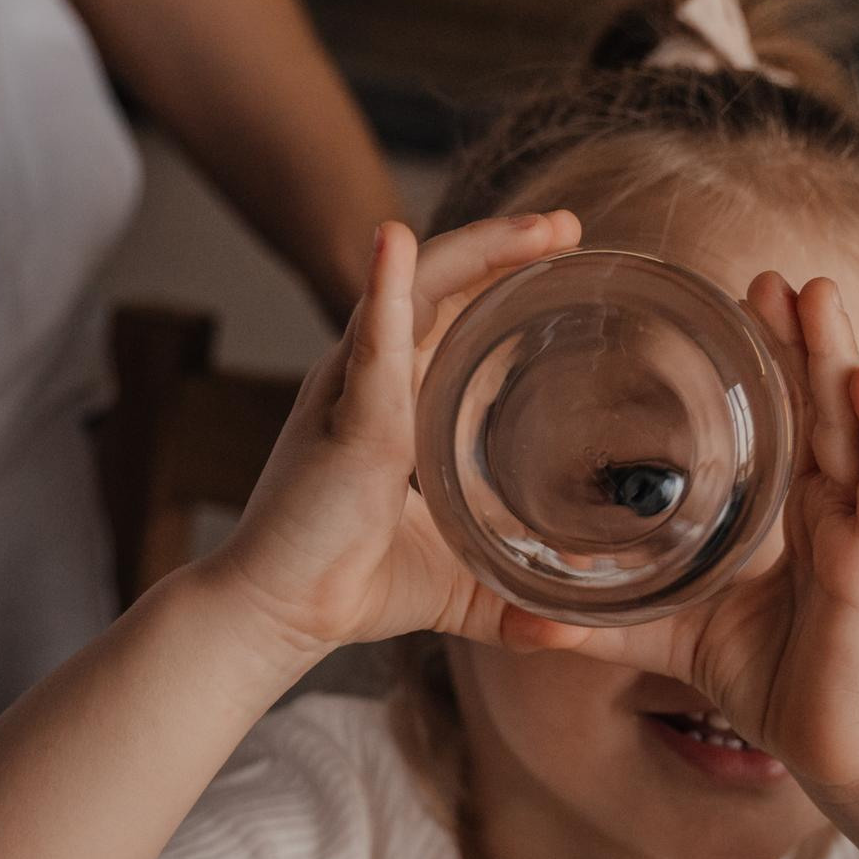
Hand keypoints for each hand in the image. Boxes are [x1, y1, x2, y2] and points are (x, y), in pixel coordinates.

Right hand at [206, 212, 586, 662]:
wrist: (279, 614)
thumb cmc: (348, 588)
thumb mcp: (457, 589)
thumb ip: (516, 606)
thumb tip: (580, 633)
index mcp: (396, 401)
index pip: (453, 317)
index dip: (502, 278)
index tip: (564, 254)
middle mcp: (372, 380)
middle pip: (442, 286)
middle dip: (505, 247)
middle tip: (570, 226)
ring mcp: (355, 392)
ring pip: (414, 292)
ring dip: (476, 251)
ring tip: (537, 231)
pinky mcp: (347, 421)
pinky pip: (370, 345)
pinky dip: (386, 293)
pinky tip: (397, 246)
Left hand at [550, 273, 858, 814]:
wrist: (831, 750)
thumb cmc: (769, 682)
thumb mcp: (669, 637)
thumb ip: (605, 622)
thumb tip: (522, 618)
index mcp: (792, 512)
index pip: (780, 417)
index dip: (764, 359)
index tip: (736, 301)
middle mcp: (831, 505)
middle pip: (817, 402)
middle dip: (798, 336)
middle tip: (769, 276)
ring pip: (853, 423)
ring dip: (838, 355)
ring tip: (815, 293)